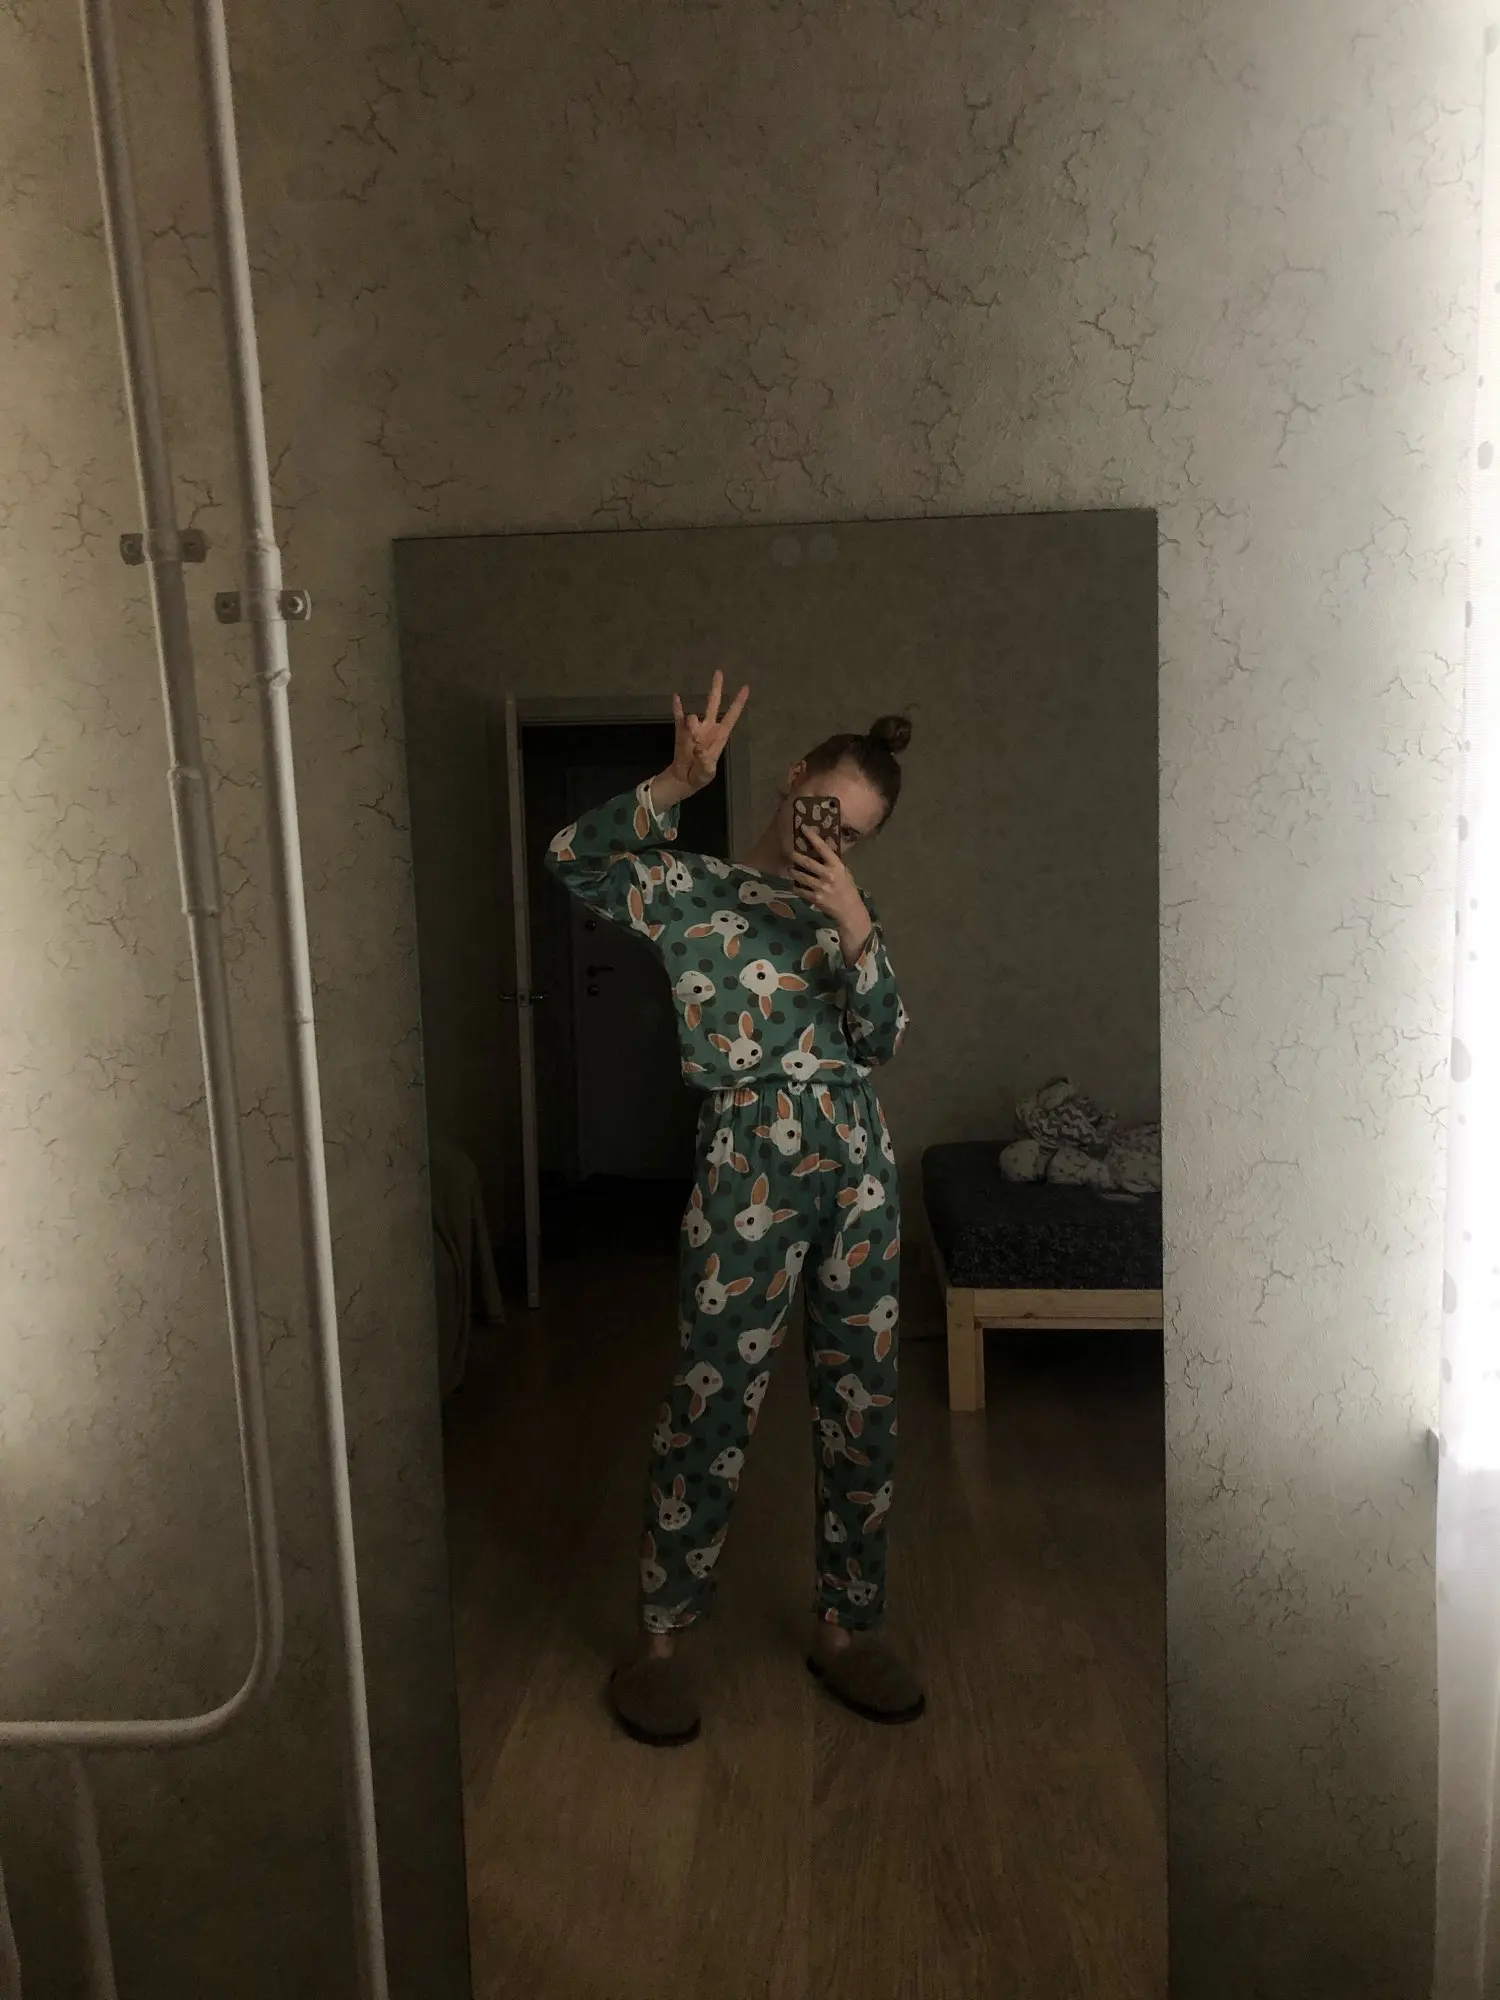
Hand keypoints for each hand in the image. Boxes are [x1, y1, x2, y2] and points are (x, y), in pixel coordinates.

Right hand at [662, 671, 748, 798]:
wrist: (684, 779)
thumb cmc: (700, 776)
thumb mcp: (706, 773)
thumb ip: (705, 763)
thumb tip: (699, 748)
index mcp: (719, 736)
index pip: (731, 716)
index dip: (738, 703)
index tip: (745, 688)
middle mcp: (708, 728)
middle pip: (713, 704)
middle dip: (716, 689)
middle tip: (718, 672)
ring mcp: (694, 729)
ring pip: (693, 717)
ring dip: (692, 726)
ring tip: (692, 743)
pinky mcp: (681, 731)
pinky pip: (679, 717)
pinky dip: (677, 708)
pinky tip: (676, 697)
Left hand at [791, 829, 868, 943]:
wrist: (849, 910)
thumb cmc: (847, 888)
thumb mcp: (844, 871)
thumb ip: (833, 860)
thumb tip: (826, 842)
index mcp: (837, 866)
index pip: (823, 848)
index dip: (812, 837)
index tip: (803, 828)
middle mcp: (828, 875)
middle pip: (807, 862)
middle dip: (796, 856)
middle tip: (790, 852)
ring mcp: (821, 887)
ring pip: (801, 876)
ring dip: (793, 872)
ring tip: (790, 870)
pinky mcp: (815, 898)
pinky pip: (800, 890)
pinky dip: (796, 887)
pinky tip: (794, 885)